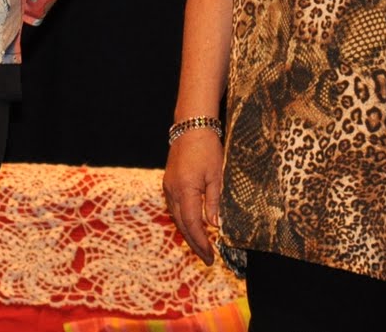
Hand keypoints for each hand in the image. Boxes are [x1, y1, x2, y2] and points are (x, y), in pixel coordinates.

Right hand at [163, 130, 223, 264]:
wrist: (191, 127)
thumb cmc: (207, 149)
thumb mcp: (216, 176)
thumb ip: (214, 201)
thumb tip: (214, 225)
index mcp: (185, 190)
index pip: (192, 224)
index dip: (201, 242)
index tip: (211, 256)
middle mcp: (172, 191)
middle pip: (181, 224)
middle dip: (194, 243)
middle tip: (207, 258)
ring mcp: (168, 187)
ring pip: (176, 218)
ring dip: (188, 233)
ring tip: (202, 247)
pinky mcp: (169, 183)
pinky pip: (175, 208)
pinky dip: (184, 221)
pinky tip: (193, 226)